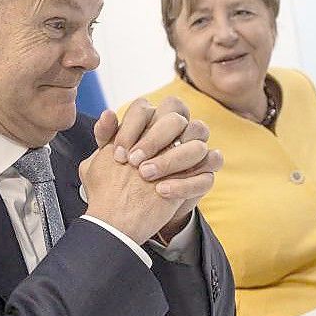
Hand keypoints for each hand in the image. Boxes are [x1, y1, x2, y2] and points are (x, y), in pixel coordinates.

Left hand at [92, 97, 222, 239]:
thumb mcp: (107, 157)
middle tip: (133, 162)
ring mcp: (197, 149)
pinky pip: (208, 170)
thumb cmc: (123, 175)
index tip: (118, 153)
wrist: (137, 208)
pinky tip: (161, 191)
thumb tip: (107, 114)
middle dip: (153, 139)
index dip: (131, 127)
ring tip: (145, 175)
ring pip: (197, 143)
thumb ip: (107, 135)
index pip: (146, 107)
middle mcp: (179, 129)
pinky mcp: (205, 172)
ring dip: (170, 160)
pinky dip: (186, 182)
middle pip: (176, 119)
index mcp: (153, 118)